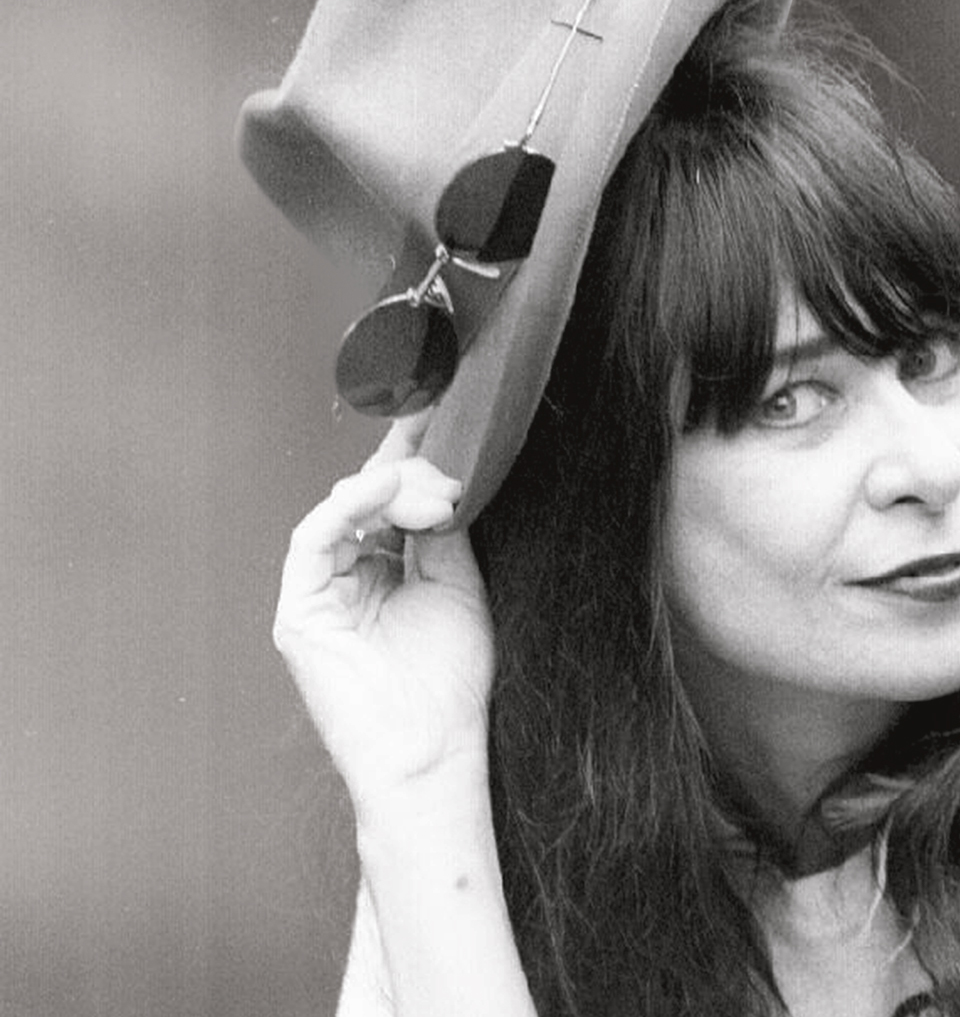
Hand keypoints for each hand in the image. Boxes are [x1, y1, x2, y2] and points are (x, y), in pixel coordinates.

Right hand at [273, 421, 496, 811]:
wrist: (432, 751)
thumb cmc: (448, 685)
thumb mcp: (457, 588)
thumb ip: (442, 533)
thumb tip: (442, 476)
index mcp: (385, 569)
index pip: (391, 498)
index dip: (412, 453)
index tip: (440, 410)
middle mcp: (348, 575)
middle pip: (366, 494)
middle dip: (410, 469)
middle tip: (450, 465)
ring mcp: (319, 591)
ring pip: (341, 508)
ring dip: (391, 489)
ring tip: (435, 495)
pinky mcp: (300, 611)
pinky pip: (313, 538)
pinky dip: (348, 506)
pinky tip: (386, 491)